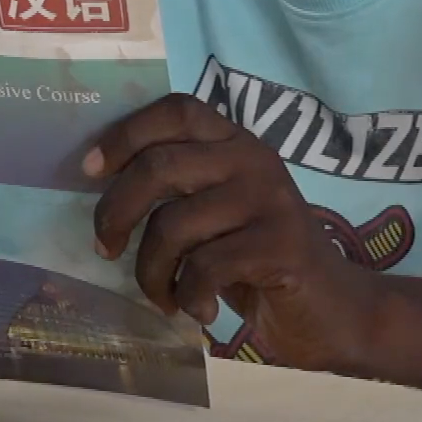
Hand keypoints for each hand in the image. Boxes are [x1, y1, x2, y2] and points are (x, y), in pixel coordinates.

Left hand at [88, 93, 381, 373]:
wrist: (332, 310)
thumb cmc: (258, 261)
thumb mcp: (214, 213)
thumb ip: (176, 191)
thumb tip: (98, 186)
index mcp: (234, 142)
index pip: (176, 110)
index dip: (125, 133)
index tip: (89, 169)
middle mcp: (253, 159)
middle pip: (159, 166)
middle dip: (116, 212)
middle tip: (104, 248)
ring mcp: (269, 199)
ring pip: (174, 224)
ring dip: (151, 272)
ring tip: (161, 296)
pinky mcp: (280, 244)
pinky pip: (204, 266)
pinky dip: (187, 296)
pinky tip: (198, 311)